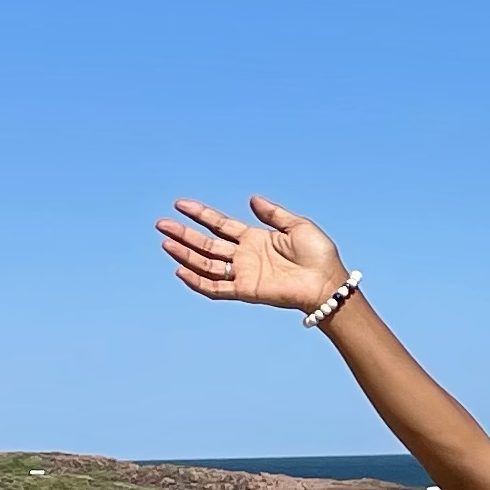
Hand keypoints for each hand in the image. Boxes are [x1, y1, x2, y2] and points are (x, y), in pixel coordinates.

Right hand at [157, 195, 349, 313]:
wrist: (327, 282)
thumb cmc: (319, 255)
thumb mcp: (297, 225)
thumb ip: (273, 213)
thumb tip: (252, 198)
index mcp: (254, 238)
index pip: (220, 224)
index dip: (200, 214)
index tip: (180, 204)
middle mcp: (245, 256)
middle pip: (207, 243)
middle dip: (184, 234)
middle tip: (162, 224)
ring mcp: (243, 274)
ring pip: (206, 264)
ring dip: (185, 254)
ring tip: (165, 243)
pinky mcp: (246, 291)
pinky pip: (215, 288)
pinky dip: (197, 281)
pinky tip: (180, 270)